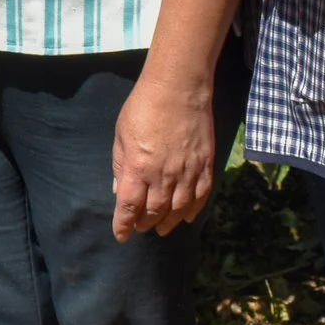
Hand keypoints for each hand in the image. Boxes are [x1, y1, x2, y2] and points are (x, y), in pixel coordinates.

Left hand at [110, 75, 215, 241]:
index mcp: (138, 168)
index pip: (129, 206)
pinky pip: (201, 197)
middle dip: (145, 224)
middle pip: (154, 211)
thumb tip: (118, 189)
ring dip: (168, 222)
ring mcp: (188, 172)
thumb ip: (120, 165)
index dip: (124, 224)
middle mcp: (163, 176)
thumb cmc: (143, 107)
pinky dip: (192, 211)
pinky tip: (185, 217)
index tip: (121, 235)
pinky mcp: (205, 166)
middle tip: (140, 228)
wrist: (179, 89)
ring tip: (161, 229)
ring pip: (178, 209)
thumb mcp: (121, 135)